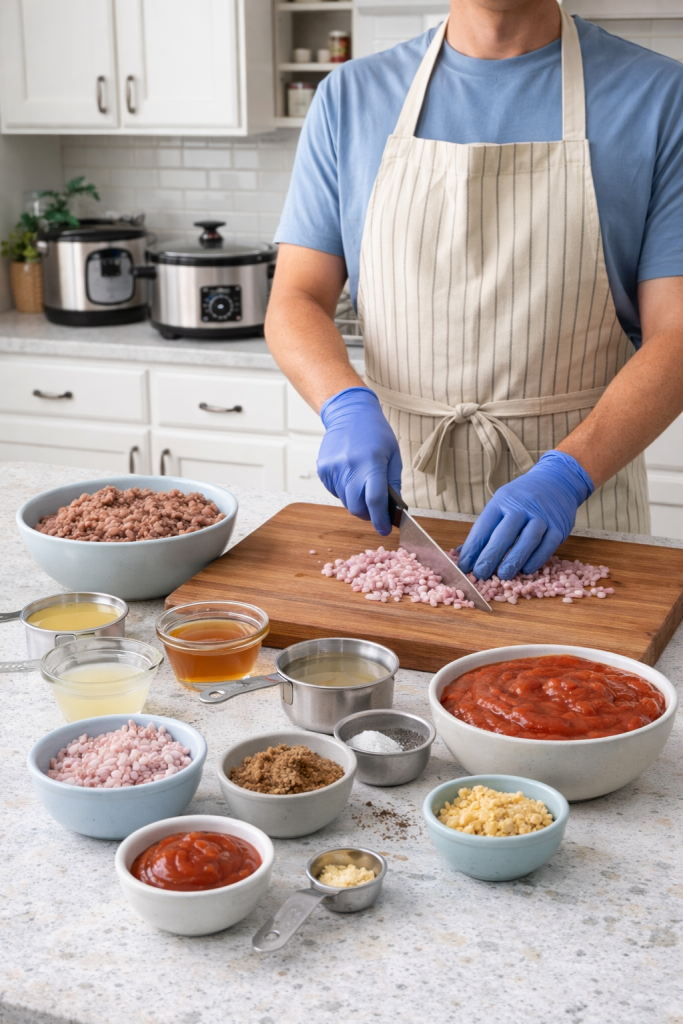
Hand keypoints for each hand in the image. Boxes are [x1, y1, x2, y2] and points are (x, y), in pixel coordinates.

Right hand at [317, 387, 402, 534]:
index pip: (374, 501)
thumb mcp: (393, 456)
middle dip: (367, 514)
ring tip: (362, 483)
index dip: (380, 520)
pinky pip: (335, 491)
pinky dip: (344, 491)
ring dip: (356, 501)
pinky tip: (350, 474)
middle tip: (375, 509)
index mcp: (371, 462)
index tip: (385, 530)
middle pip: (356, 507)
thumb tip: (393, 510)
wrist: (350, 414)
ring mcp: (333, 468)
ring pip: (345, 501)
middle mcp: (350, 466)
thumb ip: (393, 484)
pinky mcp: (323, 469)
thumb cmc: (376, 433)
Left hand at [457, 450, 593, 580]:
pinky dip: (536, 559)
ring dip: (514, 560)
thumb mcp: (501, 504)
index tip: (464, 566)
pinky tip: (526, 570)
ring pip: (527, 540)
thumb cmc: (522, 498)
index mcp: (502, 501)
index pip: (484, 527)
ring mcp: (542, 516)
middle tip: (480, 574)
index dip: (473, 548)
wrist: (557, 480)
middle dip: (490, 557)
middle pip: (504, 535)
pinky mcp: (559, 526)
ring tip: (503, 576)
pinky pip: (547, 545)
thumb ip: (485, 529)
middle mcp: (521, 507)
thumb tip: (462, 554)